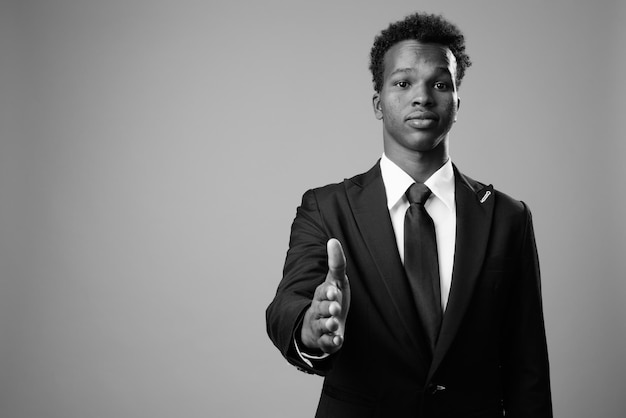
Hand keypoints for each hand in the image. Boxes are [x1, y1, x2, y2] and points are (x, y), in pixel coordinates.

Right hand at [300, 238, 350, 353]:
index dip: (328, 293)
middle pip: (321, 309)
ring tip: (335, 324)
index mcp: (322, 295)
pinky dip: (331, 343)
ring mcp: (320, 326)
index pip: (322, 292)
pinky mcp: (324, 341)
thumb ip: (337, 263)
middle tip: (335, 308)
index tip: (333, 291)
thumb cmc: (331, 299)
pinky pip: (326, 343)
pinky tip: (338, 341)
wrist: (320, 324)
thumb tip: (333, 240)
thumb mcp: (335, 281)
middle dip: (328, 308)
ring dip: (329, 325)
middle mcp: (318, 310)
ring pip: (322, 326)